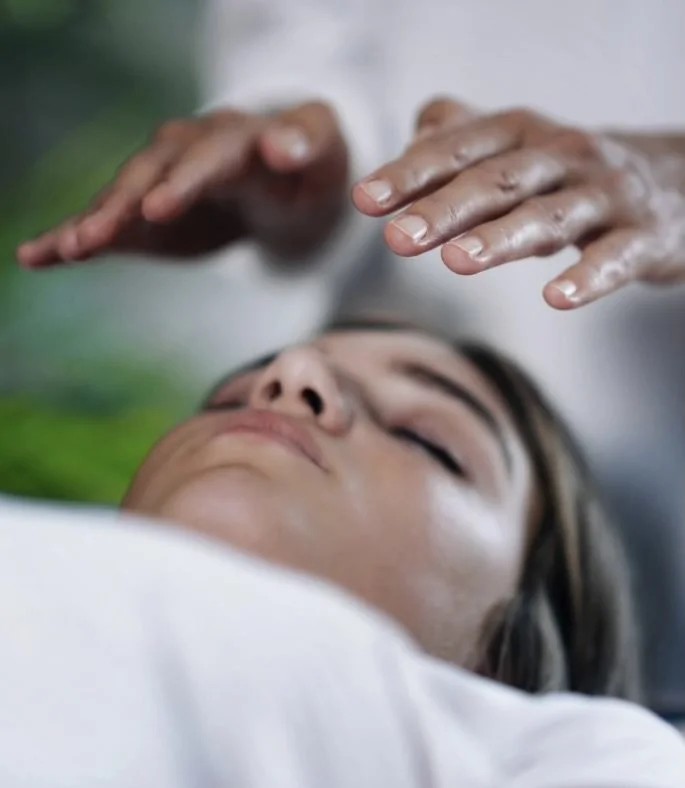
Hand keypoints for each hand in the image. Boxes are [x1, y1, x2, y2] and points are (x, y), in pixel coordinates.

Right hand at [17, 101, 347, 266]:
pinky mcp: (144, 213)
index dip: (183, 180)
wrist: (285, 182)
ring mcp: (159, 179)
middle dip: (124, 204)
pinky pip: (107, 223)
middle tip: (98, 235)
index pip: (206, 155)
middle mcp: (186, 151)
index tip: (159, 206)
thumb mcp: (321, 150)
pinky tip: (37, 256)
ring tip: (69, 249)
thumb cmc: (308, 167)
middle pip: (150, 174)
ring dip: (94, 222)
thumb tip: (284, 147)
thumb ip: (305, 143)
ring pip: (121, 198)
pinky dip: (72, 238)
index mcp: (232, 137)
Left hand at [352, 97, 684, 308]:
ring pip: (550, 216)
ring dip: (501, 238)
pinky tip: (556, 298)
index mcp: (523, 134)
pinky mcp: (643, 235)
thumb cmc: (575, 172)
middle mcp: (563, 155)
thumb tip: (412, 138)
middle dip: (444, 208)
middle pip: (498, 181)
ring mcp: (605, 194)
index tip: (365, 199)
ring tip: (457, 262)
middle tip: (397, 238)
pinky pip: (615, 257)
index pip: (459, 149)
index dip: (411, 172)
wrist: (678, 182)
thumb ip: (464, 139)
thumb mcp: (519, 147)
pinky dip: (588, 277)